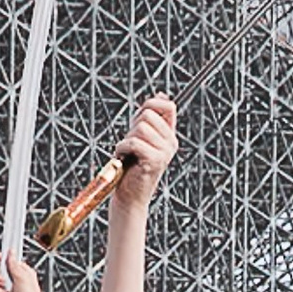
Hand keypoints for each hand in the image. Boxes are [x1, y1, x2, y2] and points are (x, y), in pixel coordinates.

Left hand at [110, 94, 178, 210]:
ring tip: (127, 154)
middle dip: (133, 127)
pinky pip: (134, 142)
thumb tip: (161, 95)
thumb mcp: (141, 138)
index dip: (151, 104)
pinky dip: (122, 149)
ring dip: (126, 140)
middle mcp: (171, 143)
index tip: (139, 117)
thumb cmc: (131, 168)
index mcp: (169, 135)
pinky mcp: (155, 161)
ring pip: (140, 128)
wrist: (129, 196)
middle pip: (148, 115)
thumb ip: (148, 119)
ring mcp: (165, 152)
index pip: (168, 106)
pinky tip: (123, 158)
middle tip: (130, 145)